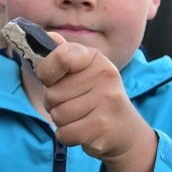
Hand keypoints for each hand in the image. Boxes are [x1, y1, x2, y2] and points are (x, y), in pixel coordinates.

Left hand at [35, 36, 156, 171]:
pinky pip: (64, 133)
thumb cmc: (96, 99)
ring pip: (57, 115)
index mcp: (96, 59)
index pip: (61, 56)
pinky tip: (83, 131)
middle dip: (55, 104)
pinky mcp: (102, 126)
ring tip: (80, 117)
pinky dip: (67, 136)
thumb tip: (49, 36)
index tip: (50, 79)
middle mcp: (104, 76)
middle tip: (74, 104)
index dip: (47, 71)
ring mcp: (105, 101)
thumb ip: (64, 56)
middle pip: (52, 93)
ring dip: (62, 121)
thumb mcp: (84, 73)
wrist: (125, 130)